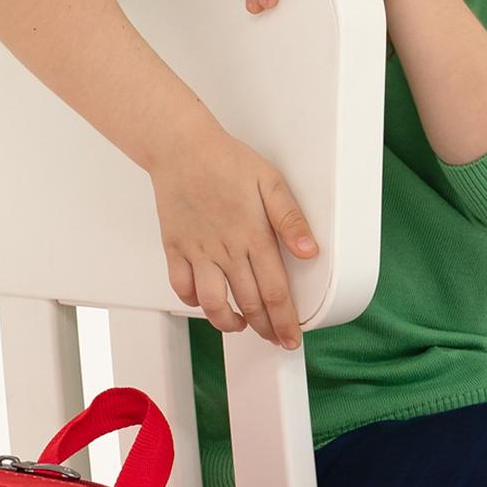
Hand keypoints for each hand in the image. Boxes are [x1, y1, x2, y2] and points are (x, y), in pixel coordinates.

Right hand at [149, 120, 317, 349]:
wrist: (181, 147)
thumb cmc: (227, 161)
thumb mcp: (271, 182)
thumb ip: (291, 219)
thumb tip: (311, 251)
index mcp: (253, 236)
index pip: (274, 291)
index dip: (285, 320)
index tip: (292, 338)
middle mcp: (225, 250)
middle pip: (248, 303)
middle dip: (265, 328)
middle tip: (275, 339)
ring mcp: (198, 251)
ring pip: (212, 303)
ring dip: (228, 323)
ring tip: (241, 325)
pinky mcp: (175, 248)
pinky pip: (182, 287)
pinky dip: (194, 301)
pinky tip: (207, 301)